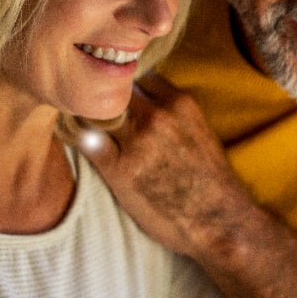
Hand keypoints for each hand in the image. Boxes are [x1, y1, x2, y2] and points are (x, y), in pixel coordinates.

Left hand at [74, 72, 252, 257]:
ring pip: (95, 112)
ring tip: (83, 126)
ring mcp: (137, 142)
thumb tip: (145, 103)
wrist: (219, 221)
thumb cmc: (211, 181)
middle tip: (95, 110)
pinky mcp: (119, 169)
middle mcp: (157, 116)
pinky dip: (78, 138)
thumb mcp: (200, 131)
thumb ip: (173, 113)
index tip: (118, 98)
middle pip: (113, 91)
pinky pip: (85, 141)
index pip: (137, 76)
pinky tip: (78, 143)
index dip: (125, 87)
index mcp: (181, 103)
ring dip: (88, 118)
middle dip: (104, 100)